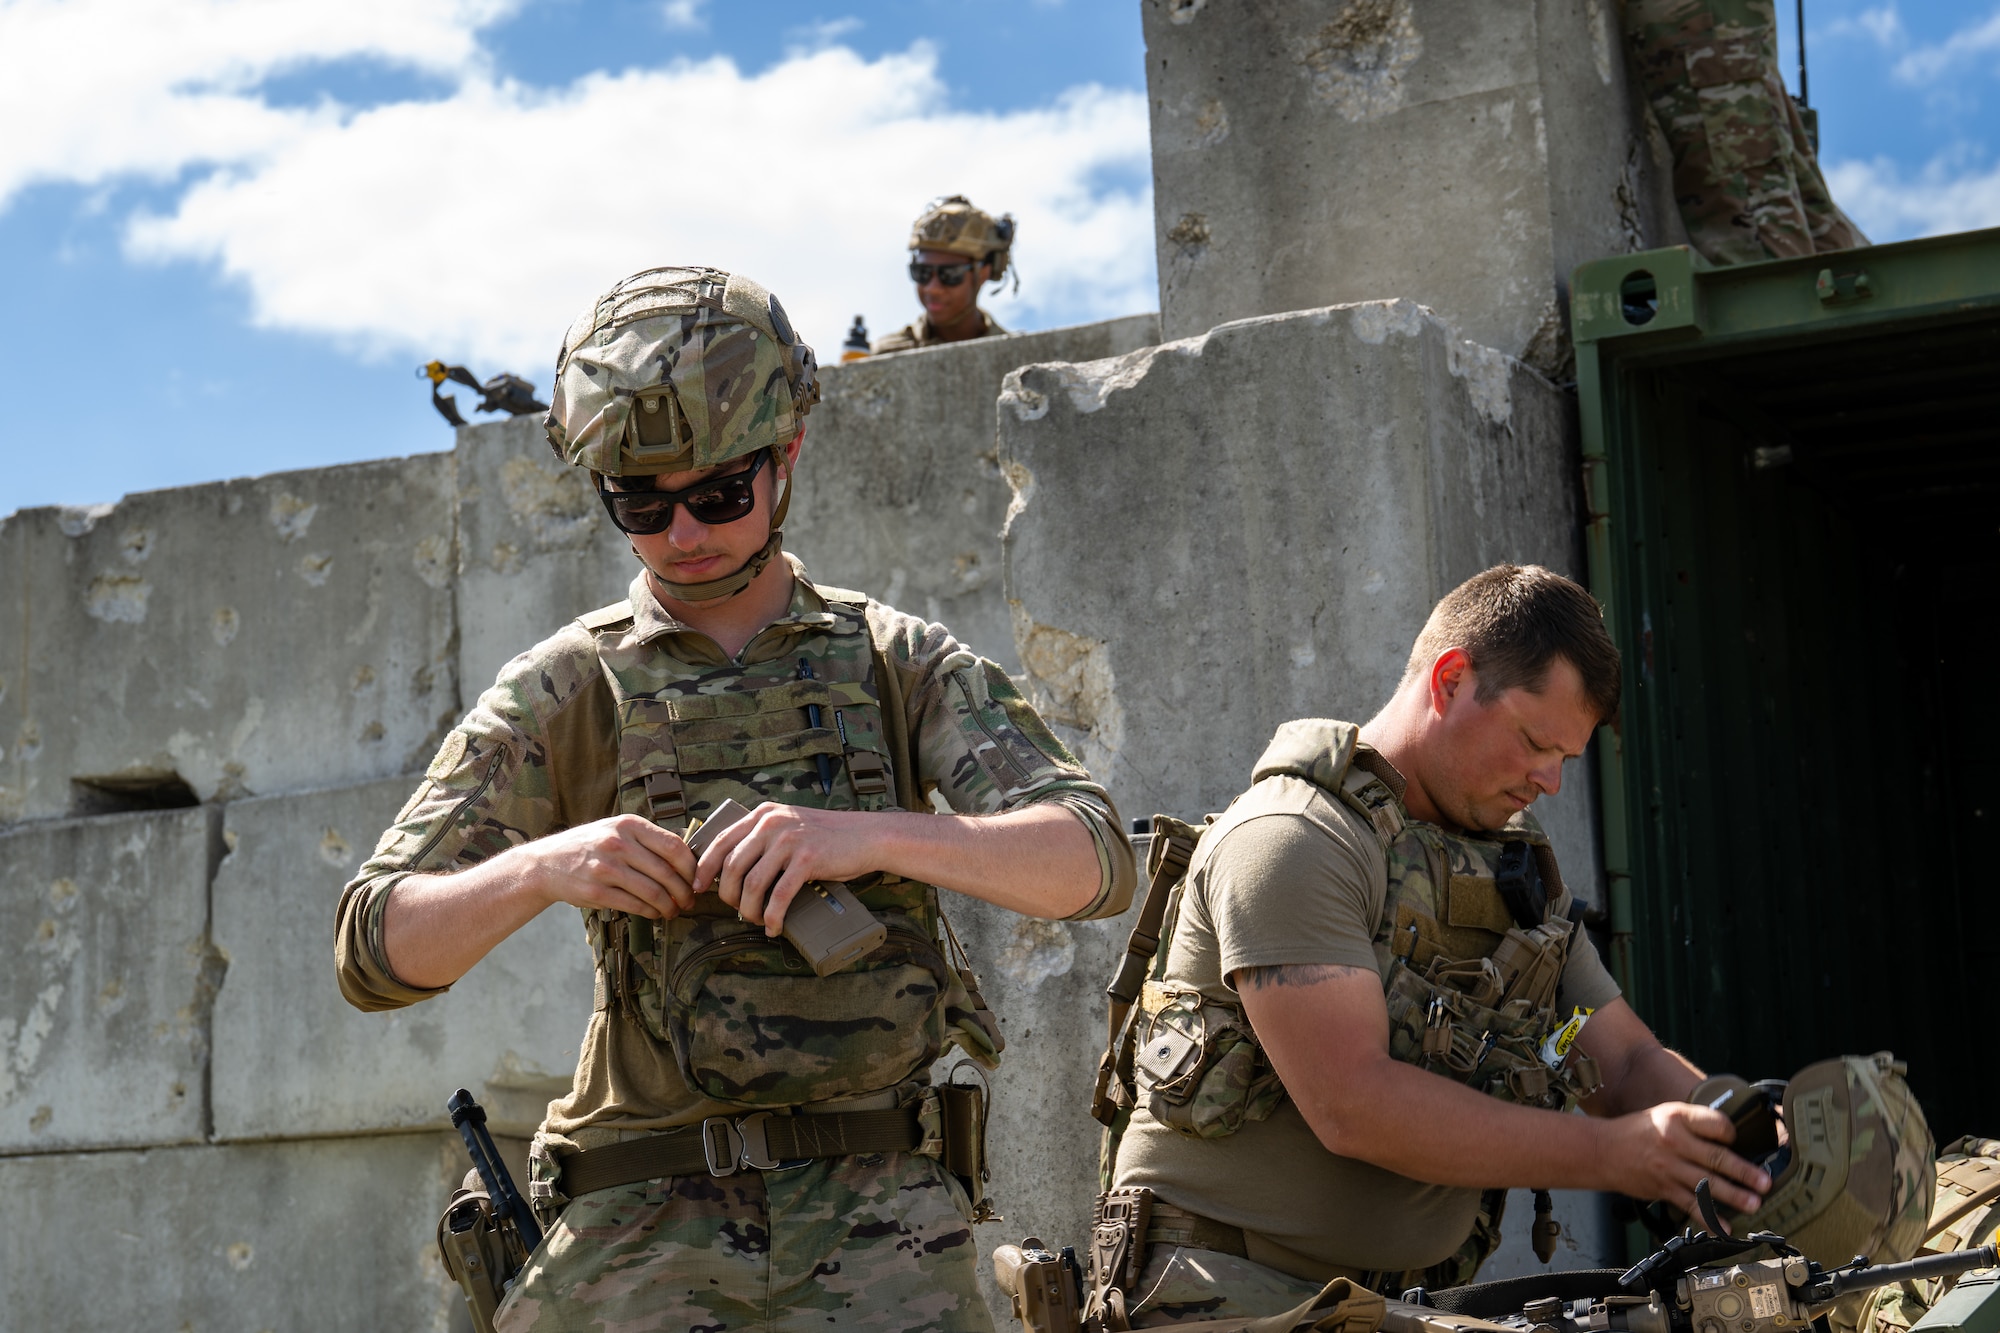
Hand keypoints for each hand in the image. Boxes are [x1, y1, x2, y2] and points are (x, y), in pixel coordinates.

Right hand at [516, 814, 695, 918]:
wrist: (546, 863)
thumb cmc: (589, 846)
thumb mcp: (616, 829)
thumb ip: (647, 839)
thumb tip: (687, 856)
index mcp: (629, 825)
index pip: (674, 846)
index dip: (692, 867)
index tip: (697, 879)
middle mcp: (618, 843)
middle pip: (667, 872)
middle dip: (684, 892)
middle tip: (690, 901)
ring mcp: (606, 868)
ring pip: (653, 892)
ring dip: (670, 906)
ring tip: (674, 910)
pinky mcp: (597, 892)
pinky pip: (636, 905)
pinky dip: (651, 912)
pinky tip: (655, 913)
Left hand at [695, 803, 879, 934]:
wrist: (865, 836)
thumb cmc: (826, 837)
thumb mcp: (788, 824)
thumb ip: (762, 837)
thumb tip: (731, 868)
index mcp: (763, 814)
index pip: (721, 841)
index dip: (705, 867)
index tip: (698, 887)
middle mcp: (772, 823)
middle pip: (732, 866)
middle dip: (727, 895)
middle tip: (735, 909)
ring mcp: (789, 840)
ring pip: (752, 883)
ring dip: (749, 909)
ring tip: (756, 920)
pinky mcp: (806, 859)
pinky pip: (779, 895)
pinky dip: (772, 916)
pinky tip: (773, 927)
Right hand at [1603, 1102, 1771, 1216]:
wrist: (1602, 1150)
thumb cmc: (1639, 1131)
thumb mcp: (1666, 1114)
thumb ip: (1696, 1124)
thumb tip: (1733, 1141)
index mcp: (1678, 1118)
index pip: (1714, 1123)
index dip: (1731, 1132)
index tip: (1741, 1139)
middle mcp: (1674, 1142)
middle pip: (1716, 1158)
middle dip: (1743, 1172)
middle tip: (1765, 1182)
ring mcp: (1669, 1168)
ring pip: (1707, 1184)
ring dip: (1733, 1196)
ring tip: (1754, 1204)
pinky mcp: (1664, 1189)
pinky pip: (1690, 1206)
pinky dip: (1709, 1219)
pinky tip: (1724, 1227)